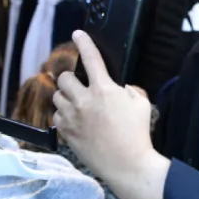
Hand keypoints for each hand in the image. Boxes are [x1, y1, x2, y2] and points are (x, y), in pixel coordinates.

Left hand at [53, 31, 172, 198]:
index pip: (92, 58)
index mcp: (105, 89)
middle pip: (64, 78)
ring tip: (77, 106)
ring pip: (57, 97)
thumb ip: (130, 90)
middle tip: (80, 87)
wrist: (127, 164)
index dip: (84, 42)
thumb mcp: (142, 105)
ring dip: (66, 98)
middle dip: (71, 80)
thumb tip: (121, 88)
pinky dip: (63, 116)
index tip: (77, 34)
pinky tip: (74, 122)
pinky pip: (56, 117)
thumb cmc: (138, 134)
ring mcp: (72, 117)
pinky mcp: (66, 132)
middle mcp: (85, 100)